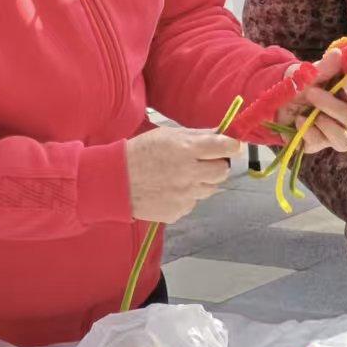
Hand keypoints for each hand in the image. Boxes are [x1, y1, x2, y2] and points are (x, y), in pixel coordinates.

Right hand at [126, 126, 242, 224]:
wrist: (115, 181)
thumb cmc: (142, 152)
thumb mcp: (169, 135)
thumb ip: (198, 135)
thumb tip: (223, 134)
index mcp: (187, 150)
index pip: (225, 147)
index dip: (231, 146)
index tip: (231, 146)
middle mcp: (189, 174)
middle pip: (222, 172)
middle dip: (217, 165)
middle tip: (203, 162)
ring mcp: (184, 196)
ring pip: (210, 189)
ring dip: (202, 182)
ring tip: (181, 176)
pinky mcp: (177, 212)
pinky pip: (192, 203)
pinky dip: (186, 196)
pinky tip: (170, 189)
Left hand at [276, 48, 346, 154]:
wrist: (276, 102)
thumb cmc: (300, 86)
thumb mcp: (308, 74)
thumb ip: (324, 67)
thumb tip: (338, 54)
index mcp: (344, 96)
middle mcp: (342, 117)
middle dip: (331, 105)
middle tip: (311, 93)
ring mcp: (331, 133)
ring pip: (343, 140)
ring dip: (327, 126)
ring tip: (310, 115)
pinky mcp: (316, 144)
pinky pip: (320, 145)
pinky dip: (308, 132)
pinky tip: (298, 121)